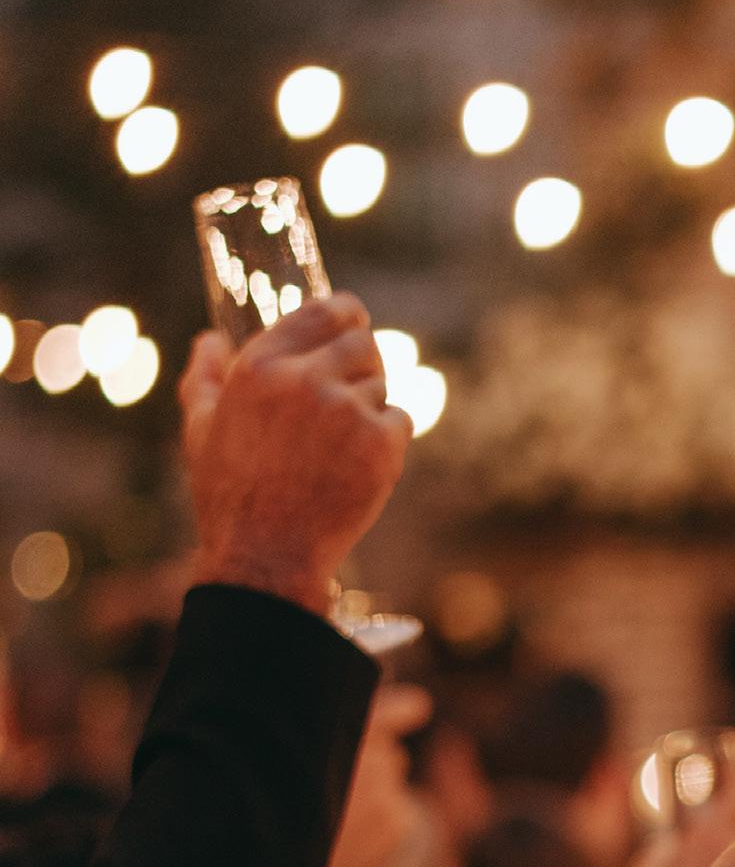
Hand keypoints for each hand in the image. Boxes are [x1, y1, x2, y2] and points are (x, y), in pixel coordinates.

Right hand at [180, 295, 409, 617]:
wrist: (266, 555)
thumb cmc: (230, 495)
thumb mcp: (201, 430)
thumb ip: (204, 377)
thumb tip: (209, 339)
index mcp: (258, 367)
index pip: (322, 311)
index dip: (347, 312)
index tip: (354, 319)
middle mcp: (303, 379)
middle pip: (364, 344)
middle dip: (363, 365)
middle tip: (352, 396)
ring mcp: (345, 410)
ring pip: (382, 386)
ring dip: (370, 409)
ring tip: (337, 449)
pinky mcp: (380, 444)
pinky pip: (400, 421)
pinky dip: (387, 442)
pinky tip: (357, 467)